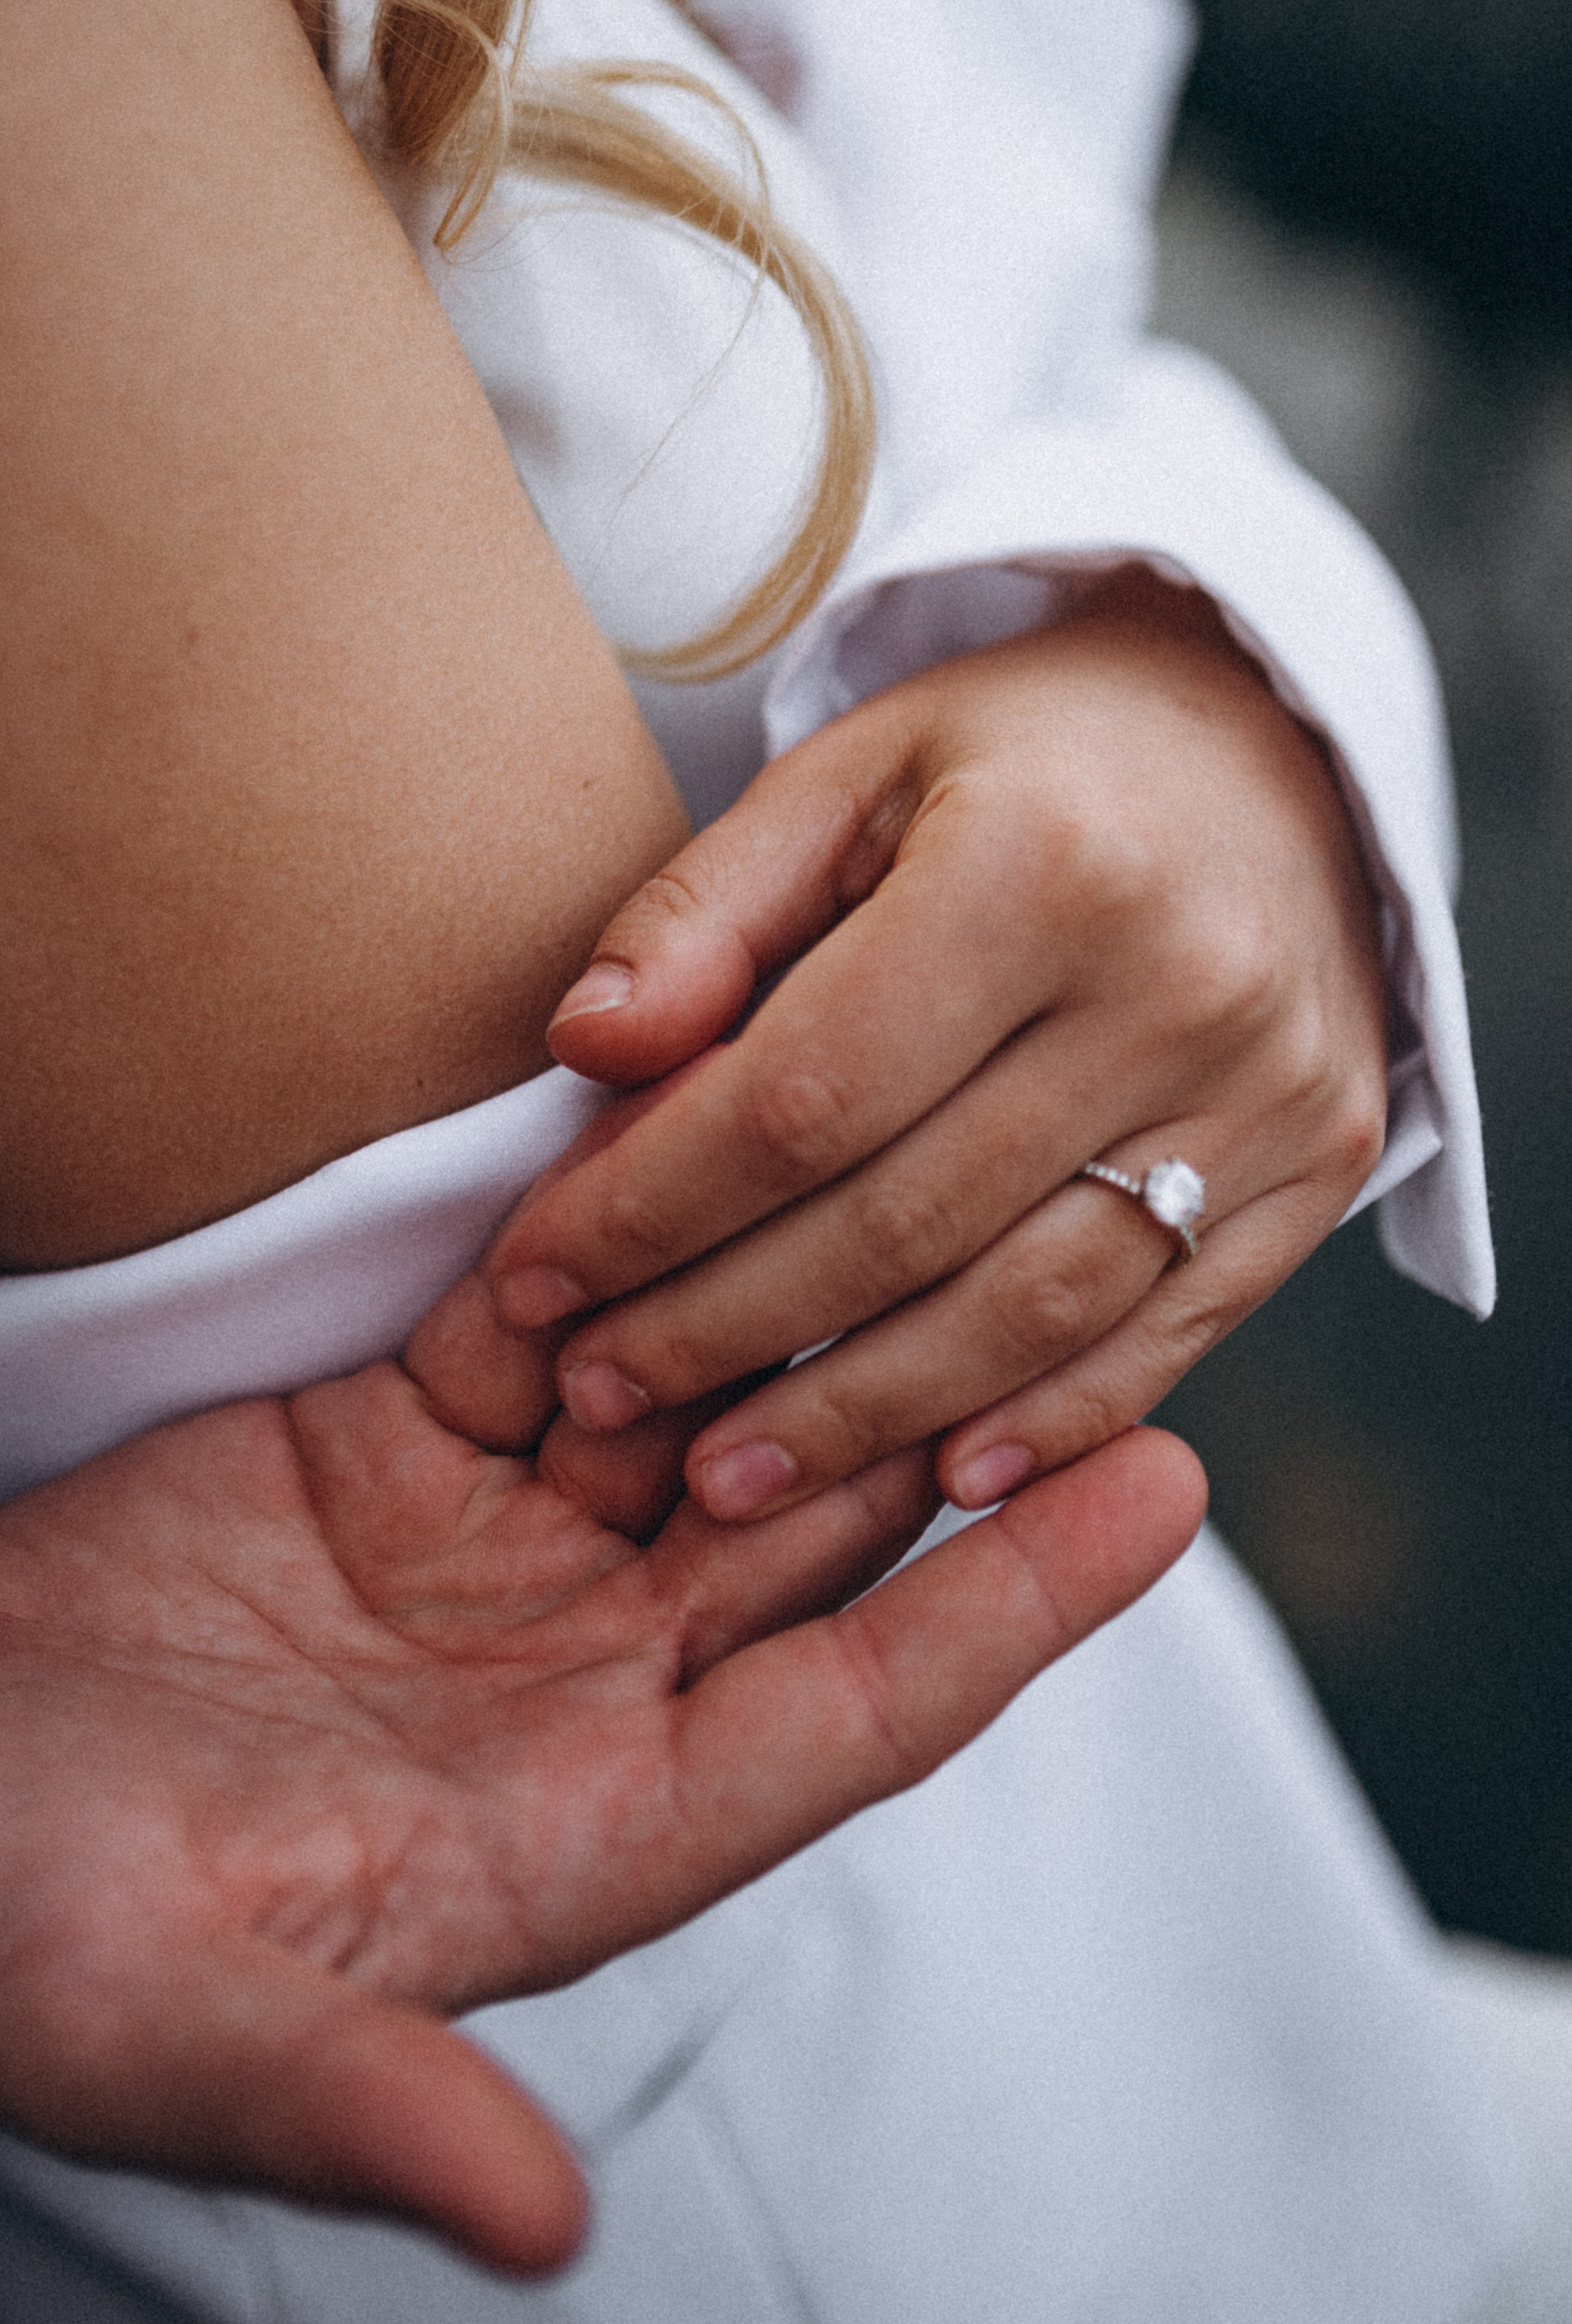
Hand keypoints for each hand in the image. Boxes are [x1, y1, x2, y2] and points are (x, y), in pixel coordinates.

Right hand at [0, 1287, 1203, 2270]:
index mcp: (590, 1827)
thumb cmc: (30, 1932)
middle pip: (817, 1528)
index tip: (1163, 1496)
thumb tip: (539, 2237)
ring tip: (910, 1170)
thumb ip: (366, 2102)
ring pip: (706, 1397)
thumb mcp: (184, 2025)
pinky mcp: (399, 1446)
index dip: (1015, 1610)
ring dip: (792, 1297)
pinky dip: (607, 1246)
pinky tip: (679, 1148)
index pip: (858, 1711)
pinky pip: (546, 1323)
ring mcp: (498, 1550)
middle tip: (1087, 1268)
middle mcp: (581, 1679)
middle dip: (948, 1408)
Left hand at [480, 568, 1386, 1521]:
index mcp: (1044, 859)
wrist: (1279, 752)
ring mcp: (1271, 1088)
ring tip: (721, 1482)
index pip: (803, 1094)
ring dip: (861, 1417)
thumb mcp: (852, 772)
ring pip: (1030, 1309)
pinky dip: (1050, 1421)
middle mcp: (1180, 983)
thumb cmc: (1024, 759)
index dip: (650, 1206)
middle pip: (904, 1221)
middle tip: (594, 1393)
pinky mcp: (1325, 1162)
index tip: (531, 1277)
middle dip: (723, 1328)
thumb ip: (708, 910)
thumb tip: (584, 1050)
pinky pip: (1170, 1332)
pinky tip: (939, 1479)